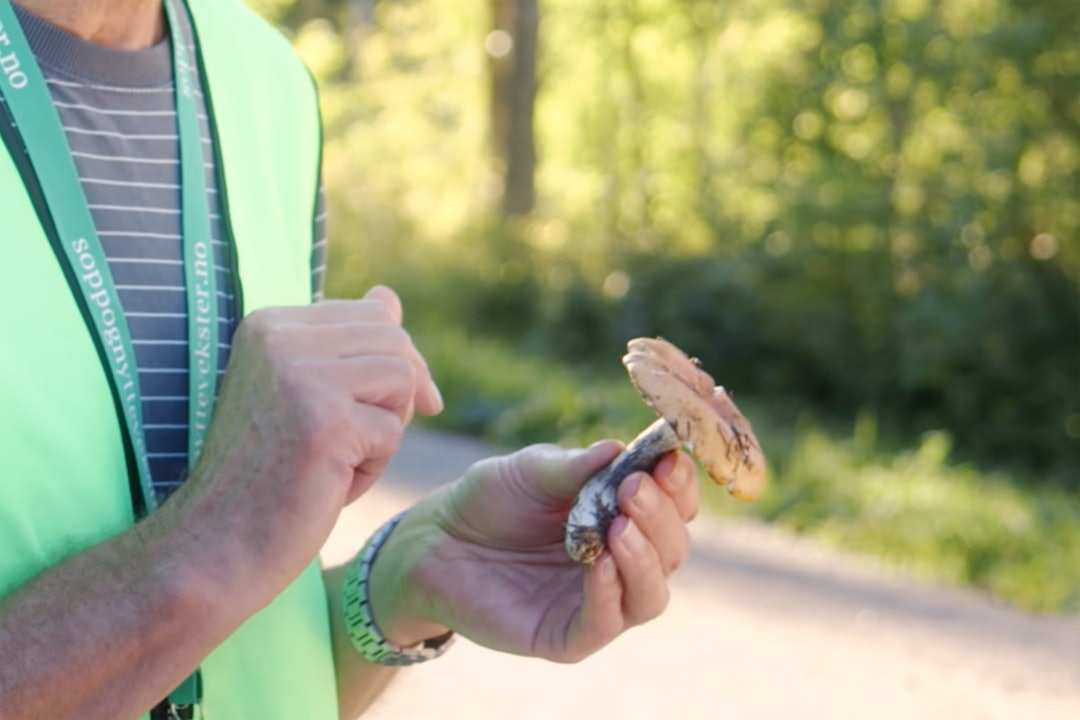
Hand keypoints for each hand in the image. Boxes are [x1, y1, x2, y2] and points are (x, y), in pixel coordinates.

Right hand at [162, 286, 441, 612]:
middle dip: (394, 398)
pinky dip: (372, 469)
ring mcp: (301, 375)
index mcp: (270, 323)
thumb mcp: (303, 395)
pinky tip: (327, 486)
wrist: (215, 546)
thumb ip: (346, 344)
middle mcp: (280, 336)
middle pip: (396, 342)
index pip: (374, 316)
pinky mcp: (326, 420)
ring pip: (403, 379)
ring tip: (335, 462)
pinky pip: (393, 431)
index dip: (391, 367)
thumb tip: (389, 297)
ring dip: (384, 432)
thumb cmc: (265, 475)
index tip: (365, 413)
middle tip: (351, 444)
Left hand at [371, 441, 699, 662]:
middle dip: (661, 517)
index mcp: (623, 516)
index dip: (679, 486)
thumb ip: (575, 467)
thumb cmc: (491, 499)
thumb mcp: (532, 471)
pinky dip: (610, 594)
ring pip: (650, 595)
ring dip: (645, 558)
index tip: (668, 459)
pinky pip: (604, 623)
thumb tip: (620, 449)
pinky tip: (599, 561)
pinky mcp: (566, 636)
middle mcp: (621, 562)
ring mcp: (596, 601)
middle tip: (634, 488)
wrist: (434, 540)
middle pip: (672, 551)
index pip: (674, 508)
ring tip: (620, 524)